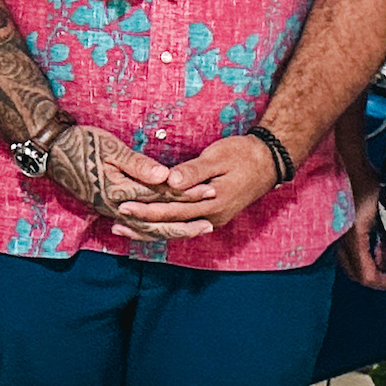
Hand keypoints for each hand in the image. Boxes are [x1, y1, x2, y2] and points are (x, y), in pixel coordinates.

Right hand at [47, 124, 214, 244]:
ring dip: (171, 231)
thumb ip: (137, 164)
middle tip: (210, 224)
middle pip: (156, 220)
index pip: (161, 195)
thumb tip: (164, 177)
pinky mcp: (107, 209)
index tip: (210, 189)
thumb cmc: (81, 143)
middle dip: (184, 222)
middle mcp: (116, 207)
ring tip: (194, 231)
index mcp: (119, 191)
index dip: (187, 193)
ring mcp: (110, 211)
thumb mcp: (110, 148)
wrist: (51, 152)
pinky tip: (164, 231)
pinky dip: (153, 231)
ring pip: (146, 229)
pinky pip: (135, 226)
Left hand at [115, 133, 278, 235]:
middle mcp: (211, 217)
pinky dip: (165, 227)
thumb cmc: (243, 154)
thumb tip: (170, 181)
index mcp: (212, 202)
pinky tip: (149, 227)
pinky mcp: (211, 216)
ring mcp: (212, 219)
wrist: (269, 162)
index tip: (124, 206)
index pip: (172, 210)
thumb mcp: (218, 157)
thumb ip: (194, 170)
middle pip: (171, 225)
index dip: (147, 210)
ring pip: (176, 230)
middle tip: (116, 223)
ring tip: (125, 230)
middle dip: (142, 225)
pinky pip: (183, 226)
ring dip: (150, 231)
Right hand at [335, 127, 385, 290]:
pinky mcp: (336, 226)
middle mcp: (341, 240)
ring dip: (368, 263)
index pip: (365, 274)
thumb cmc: (366, 181)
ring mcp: (335, 233)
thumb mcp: (385, 209)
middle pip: (354, 272)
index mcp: (354, 238)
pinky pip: (347, 249)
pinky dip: (361, 252)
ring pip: (349, 261)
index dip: (381, 282)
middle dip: (374, 276)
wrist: (346, 161)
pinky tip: (375, 240)